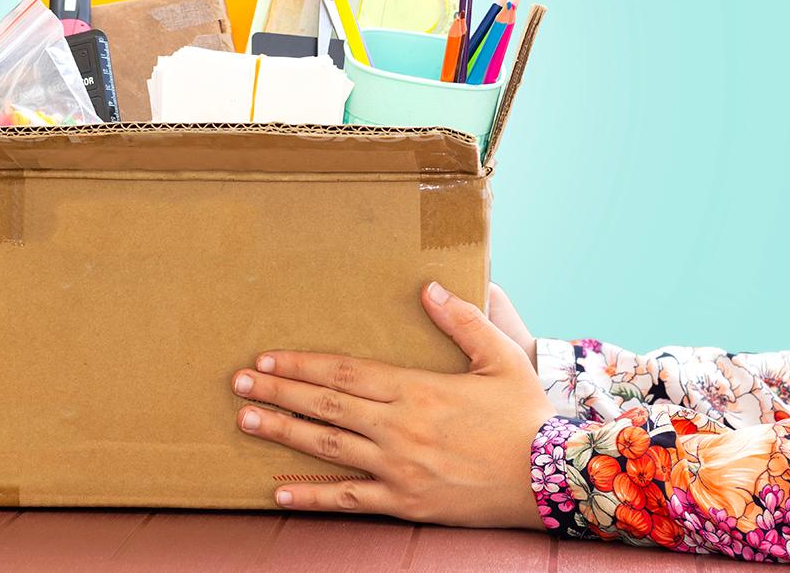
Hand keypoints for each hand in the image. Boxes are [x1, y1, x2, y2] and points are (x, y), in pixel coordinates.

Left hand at [231, 282, 555, 528]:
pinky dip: (311, 495)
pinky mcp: (404, 502)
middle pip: (323, 405)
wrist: (551, 480)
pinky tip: (278, 491)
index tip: (266, 358)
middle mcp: (397, 427)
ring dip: (281, 432)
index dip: (301, 365)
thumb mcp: (500, 358)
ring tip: (244, 421)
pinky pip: (348, 500)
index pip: (343, 372)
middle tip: (237, 384)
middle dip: (276, 392)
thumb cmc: (525, 415)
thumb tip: (428, 286)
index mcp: (416, 388)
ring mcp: (397, 467)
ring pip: (326, 447)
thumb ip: (463, 320)